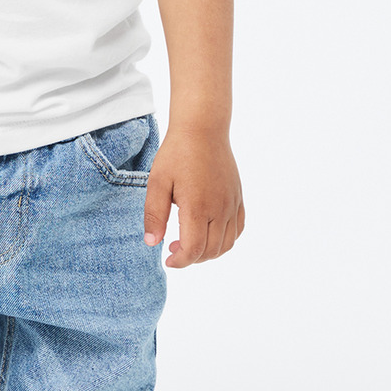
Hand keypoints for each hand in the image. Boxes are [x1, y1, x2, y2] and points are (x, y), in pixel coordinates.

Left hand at [143, 128, 244, 267]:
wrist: (202, 129)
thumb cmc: (177, 154)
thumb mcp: (157, 182)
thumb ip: (154, 215)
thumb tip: (152, 243)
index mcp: (197, 207)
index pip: (193, 250)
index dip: (180, 262)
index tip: (167, 260)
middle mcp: (219, 208)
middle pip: (211, 251)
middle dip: (191, 258)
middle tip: (173, 249)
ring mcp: (232, 204)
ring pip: (226, 244)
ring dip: (208, 252)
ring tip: (189, 243)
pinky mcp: (238, 198)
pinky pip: (237, 229)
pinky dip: (225, 240)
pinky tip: (209, 233)